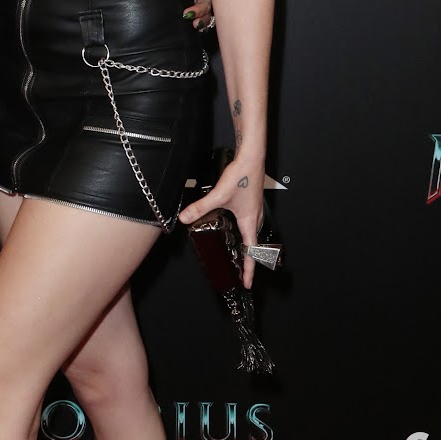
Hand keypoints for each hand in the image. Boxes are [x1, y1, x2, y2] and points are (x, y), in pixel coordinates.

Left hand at [178, 157, 263, 288]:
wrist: (252, 157)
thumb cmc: (242, 175)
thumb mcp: (218, 195)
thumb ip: (201, 208)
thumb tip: (185, 218)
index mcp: (250, 221)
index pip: (251, 252)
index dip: (249, 269)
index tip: (247, 282)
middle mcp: (256, 217)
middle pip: (254, 246)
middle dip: (249, 261)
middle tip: (243, 274)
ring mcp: (255, 210)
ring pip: (253, 234)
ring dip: (248, 248)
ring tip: (241, 257)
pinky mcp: (252, 202)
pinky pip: (251, 224)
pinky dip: (247, 234)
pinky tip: (236, 228)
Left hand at [180, 0, 212, 30]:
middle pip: (207, 2)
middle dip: (198, 9)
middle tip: (187, 13)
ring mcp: (203, 3)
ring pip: (208, 12)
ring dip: (202, 18)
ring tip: (195, 24)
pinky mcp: (200, 13)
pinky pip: (206, 21)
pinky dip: (203, 25)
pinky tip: (199, 28)